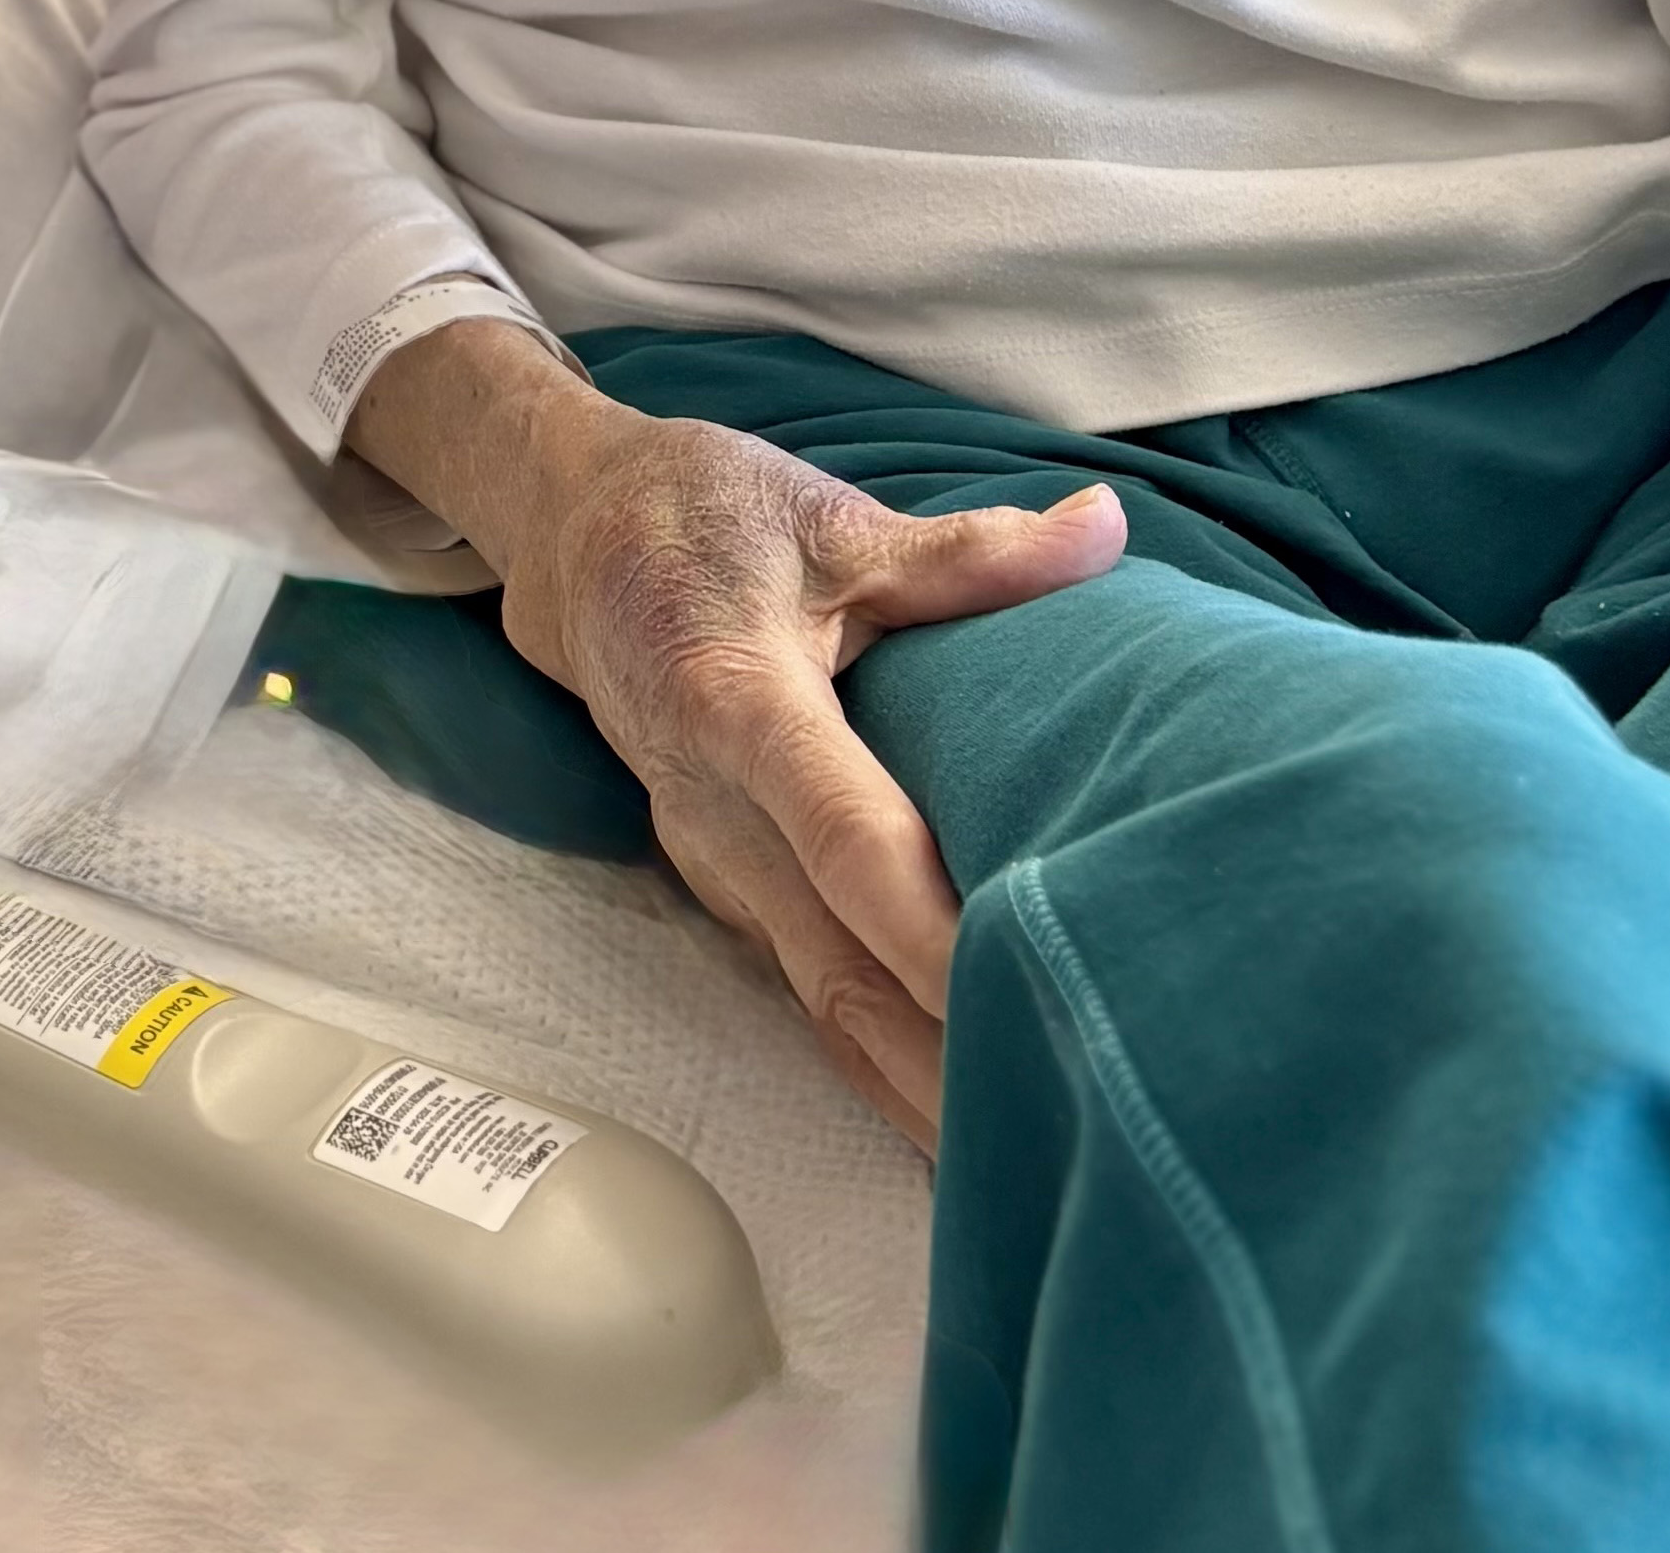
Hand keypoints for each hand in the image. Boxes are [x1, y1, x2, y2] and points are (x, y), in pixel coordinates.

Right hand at [352, 318, 1122, 1145]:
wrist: (563, 533)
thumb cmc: (695, 514)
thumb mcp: (827, 516)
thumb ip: (969, 553)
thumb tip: (1106, 529)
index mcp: (738, 700)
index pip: (849, 841)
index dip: (933, 930)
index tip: (1031, 996)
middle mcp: (713, 805)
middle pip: (841, 967)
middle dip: (952, 1064)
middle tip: (1081, 1130)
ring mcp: (710, 858)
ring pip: (826, 1003)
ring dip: (926, 1088)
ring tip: (1049, 1157)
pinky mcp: (724, 884)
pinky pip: (813, 990)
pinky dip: (893, 1057)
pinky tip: (976, 1117)